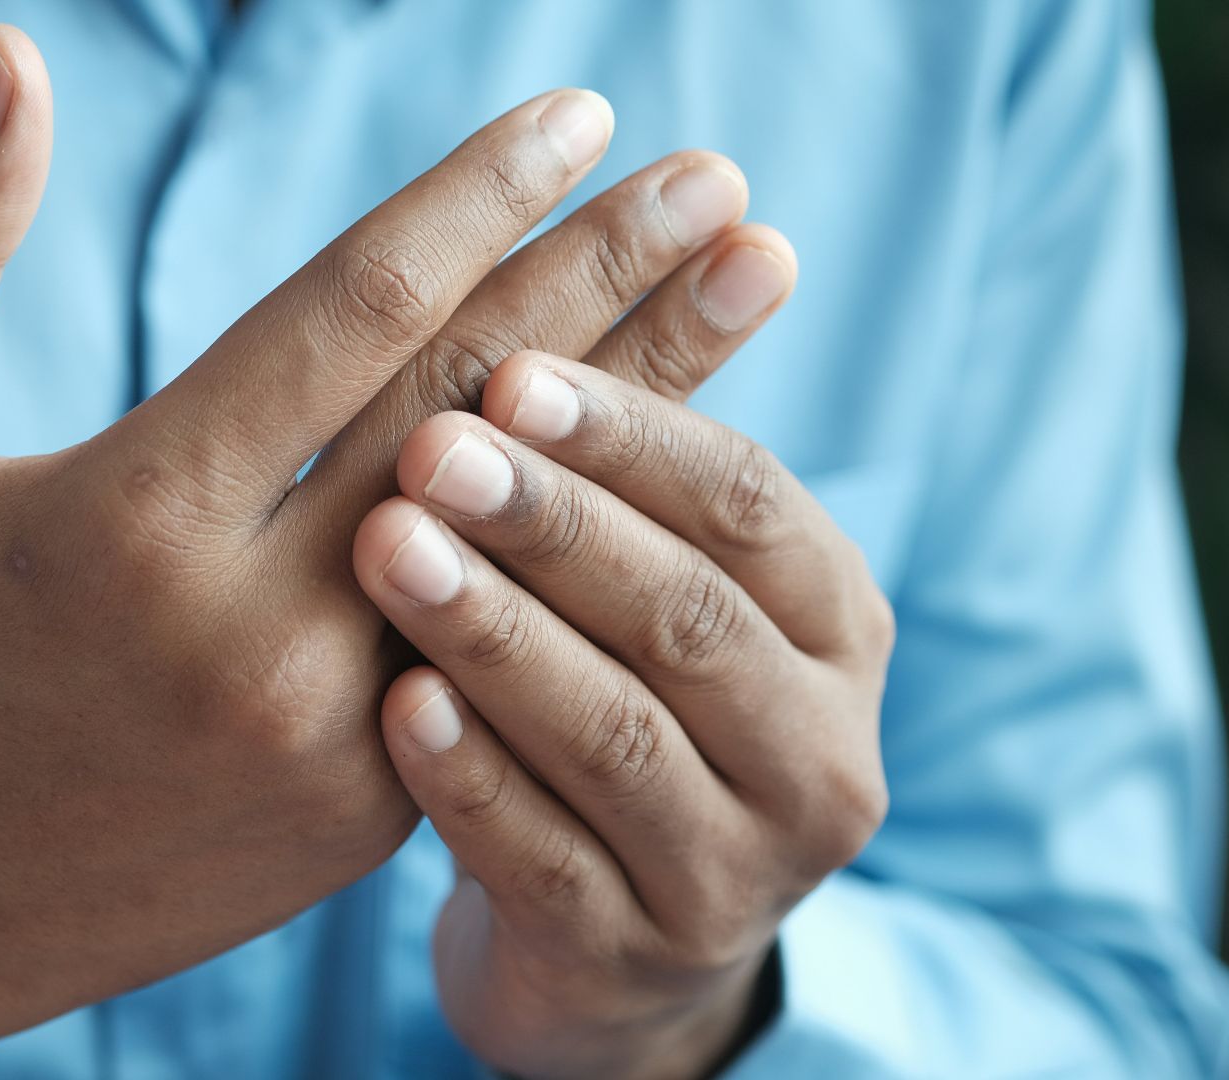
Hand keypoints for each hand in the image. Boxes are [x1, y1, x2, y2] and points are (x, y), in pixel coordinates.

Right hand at [0, 24, 769, 1078]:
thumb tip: (11, 52)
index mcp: (130, 519)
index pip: (352, 315)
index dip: (478, 198)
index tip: (579, 114)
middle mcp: (252, 635)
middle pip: (478, 413)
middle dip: (615, 278)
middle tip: (720, 181)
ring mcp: (332, 736)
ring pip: (530, 537)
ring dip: (653, 402)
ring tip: (752, 283)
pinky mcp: (371, 808)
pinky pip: (507, 641)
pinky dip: (590, 539)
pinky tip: (670, 452)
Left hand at [352, 340, 895, 1078]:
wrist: (616, 942)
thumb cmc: (626, 703)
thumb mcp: (666, 586)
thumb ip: (658, 455)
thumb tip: (718, 216)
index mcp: (839, 631)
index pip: (753, 506)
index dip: (635, 434)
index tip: (510, 365)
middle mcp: (820, 755)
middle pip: (689, 618)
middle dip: (557, 523)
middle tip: (431, 448)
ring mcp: (733, 876)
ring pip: (620, 739)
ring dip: (502, 633)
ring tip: (389, 547)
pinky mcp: (630, 960)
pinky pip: (545, 863)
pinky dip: (472, 777)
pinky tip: (394, 704)